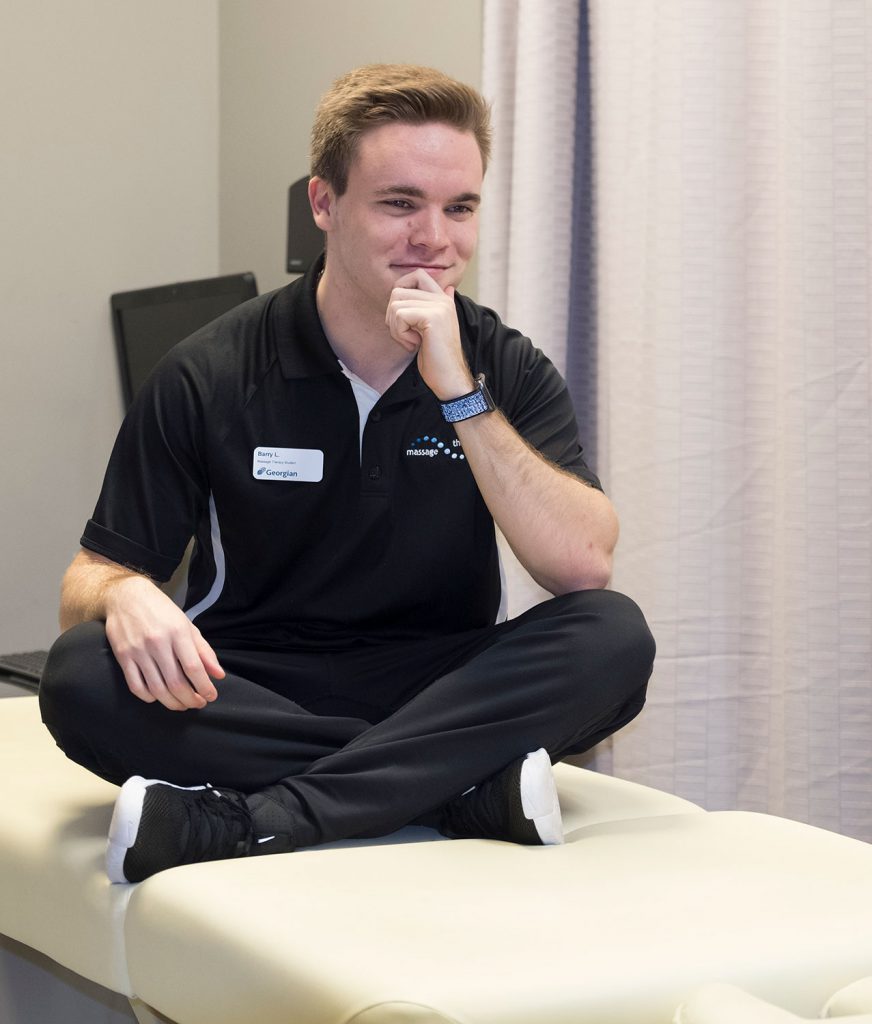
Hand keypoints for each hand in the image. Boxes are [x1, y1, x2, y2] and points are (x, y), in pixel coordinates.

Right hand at [104, 575, 223, 710]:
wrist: (126, 597)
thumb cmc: (161, 611)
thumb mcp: (187, 625)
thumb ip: (204, 651)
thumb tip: (218, 675)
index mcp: (177, 632)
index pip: (194, 668)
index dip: (204, 687)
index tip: (211, 696)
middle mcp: (158, 643)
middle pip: (176, 683)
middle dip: (190, 699)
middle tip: (198, 703)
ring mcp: (138, 651)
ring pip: (157, 689)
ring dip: (172, 703)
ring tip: (182, 705)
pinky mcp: (123, 657)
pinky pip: (136, 686)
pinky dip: (149, 697)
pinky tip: (159, 697)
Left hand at [385, 269, 473, 399]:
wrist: (450, 379)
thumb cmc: (437, 359)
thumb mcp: (431, 329)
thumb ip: (434, 308)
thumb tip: (447, 287)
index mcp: (443, 299)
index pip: (416, 275)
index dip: (401, 289)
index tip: (404, 317)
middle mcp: (442, 298)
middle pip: (398, 289)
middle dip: (393, 315)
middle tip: (405, 334)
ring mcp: (439, 306)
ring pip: (395, 303)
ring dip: (395, 327)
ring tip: (411, 341)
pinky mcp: (432, 317)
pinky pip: (399, 315)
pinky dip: (399, 333)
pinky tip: (414, 344)